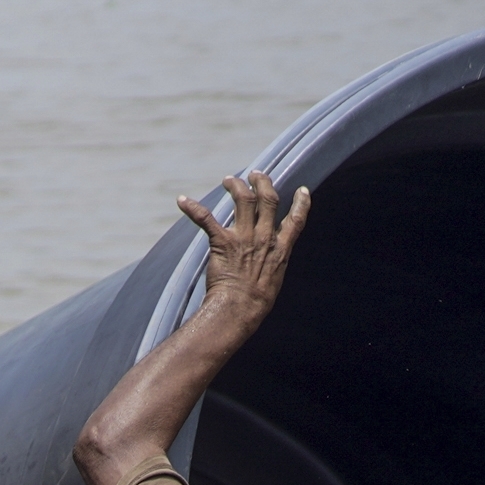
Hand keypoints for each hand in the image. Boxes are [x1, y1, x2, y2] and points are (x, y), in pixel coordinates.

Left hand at [173, 166, 313, 334]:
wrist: (240, 309)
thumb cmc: (256, 302)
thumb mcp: (274, 279)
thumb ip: (272, 263)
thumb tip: (268, 261)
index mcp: (281, 249)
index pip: (296, 222)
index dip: (301, 204)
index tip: (302, 190)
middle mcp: (264, 239)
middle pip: (268, 200)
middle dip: (263, 183)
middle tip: (256, 174)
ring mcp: (244, 238)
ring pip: (243, 200)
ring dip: (236, 186)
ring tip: (229, 180)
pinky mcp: (223, 242)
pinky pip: (206, 219)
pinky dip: (192, 208)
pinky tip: (182, 201)